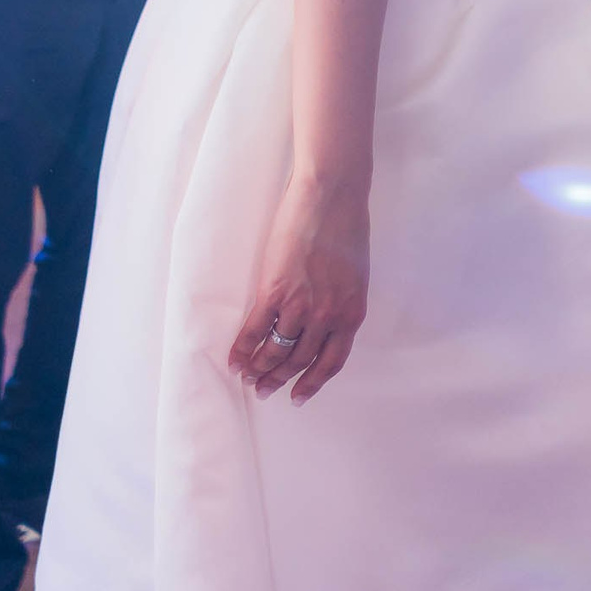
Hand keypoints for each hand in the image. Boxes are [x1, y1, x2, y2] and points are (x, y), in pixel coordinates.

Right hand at [228, 174, 368, 404]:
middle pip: (300, 360)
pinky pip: (255, 331)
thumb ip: (342, 300)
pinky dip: (243, 349)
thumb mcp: (355, 274)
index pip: (332, 362)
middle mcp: (328, 316)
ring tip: (248, 378)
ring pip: (276, 351)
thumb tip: (326, 319)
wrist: (332, 194)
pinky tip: (234, 360)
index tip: (299, 395)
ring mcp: (301, 305)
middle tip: (265, 390)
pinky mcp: (274, 291)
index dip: (313, 382)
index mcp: (351, 312)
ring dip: (260, 369)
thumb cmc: (347, 225)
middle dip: (280, 379)